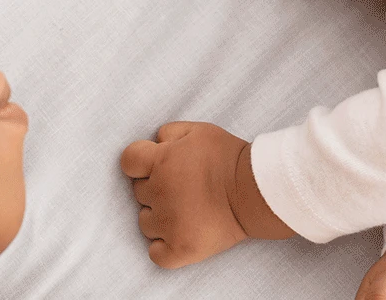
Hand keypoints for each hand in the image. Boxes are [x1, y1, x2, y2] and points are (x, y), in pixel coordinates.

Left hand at [121, 122, 290, 267]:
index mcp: (161, 161)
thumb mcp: (199, 130)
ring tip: (184, 212)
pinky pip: (156, 254)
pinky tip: (178, 236)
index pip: (128, 161)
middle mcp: (160, 193)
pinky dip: (164, 247)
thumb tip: (155, 143)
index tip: (155, 166)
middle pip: (138, 192)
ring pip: (145, 222)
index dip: (140, 163)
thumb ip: (169, 133)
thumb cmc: (229, 158)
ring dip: (159, 217)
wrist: (256, 191)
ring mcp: (168, 224)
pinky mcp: (180, 249)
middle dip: (156, 187)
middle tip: (182, 187)